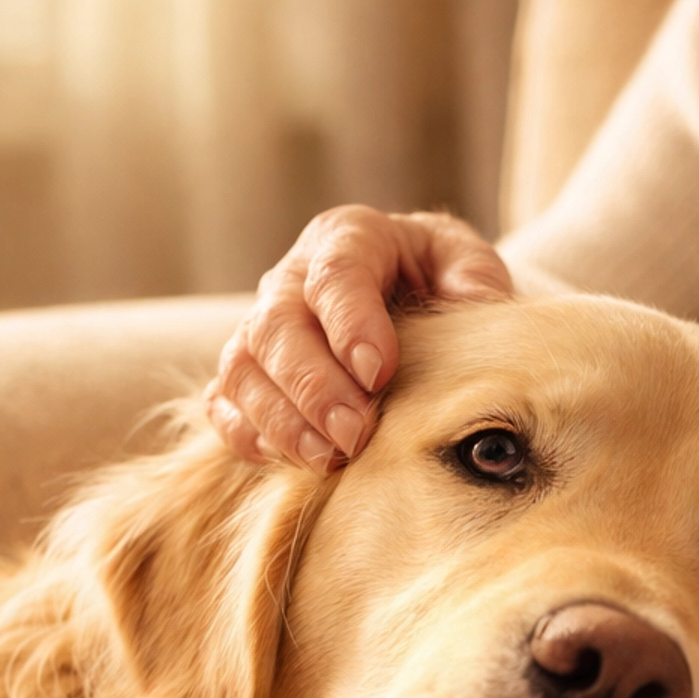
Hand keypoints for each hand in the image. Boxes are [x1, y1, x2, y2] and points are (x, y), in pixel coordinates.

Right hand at [206, 206, 511, 468]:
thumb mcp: (465, 263)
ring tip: (329, 459)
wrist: (405, 295)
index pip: (336, 273)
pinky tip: (291, 460)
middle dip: (313, 386)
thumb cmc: (437, 279)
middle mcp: (291, 277)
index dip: (351, 323)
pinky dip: (248, 434)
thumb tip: (468, 309)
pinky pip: (224, 402)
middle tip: (355, 434)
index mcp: (348, 237)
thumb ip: (474, 280)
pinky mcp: (246, 372)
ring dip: (281, 420)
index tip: (378, 372)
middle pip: (277, 325)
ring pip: (243, 368)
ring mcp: (260, 326)